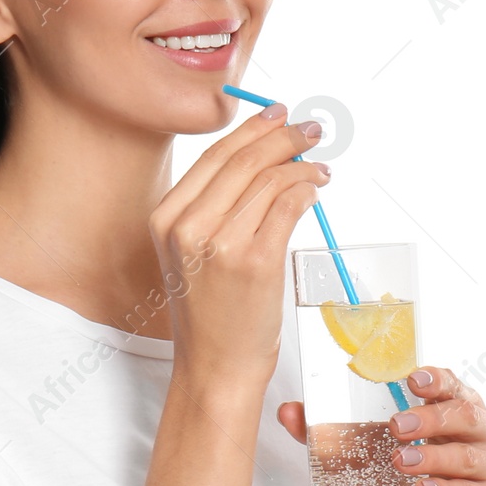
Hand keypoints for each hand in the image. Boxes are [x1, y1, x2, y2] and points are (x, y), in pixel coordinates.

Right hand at [150, 103, 329, 391]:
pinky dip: (307, 191)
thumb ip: (214, 210)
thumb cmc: (210, 315)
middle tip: (311, 130)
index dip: (251, 130)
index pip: (214, 157)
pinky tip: (315, 192)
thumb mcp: (191, 255)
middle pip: (243, 160)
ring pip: (269, 180)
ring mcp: (221, 244)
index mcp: (165, 219)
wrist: (214, 368)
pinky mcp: (255, 261)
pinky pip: (288, 205)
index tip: (278, 116)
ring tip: (320, 169)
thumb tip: (263, 162)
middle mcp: (188, 227)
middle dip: (283, 137)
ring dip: (302, 167)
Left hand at [277, 367, 485, 485]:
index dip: (437, 379)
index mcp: (457, 407)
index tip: (411, 380)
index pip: (453, 383)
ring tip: (402, 462)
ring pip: (472, 454)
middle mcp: (483, 432)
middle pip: (468, 414)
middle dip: (432, 418)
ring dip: (435, 456)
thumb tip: (288, 412)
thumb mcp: (360, 450)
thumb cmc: (392, 480)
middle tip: (396, 426)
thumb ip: (327, 430)